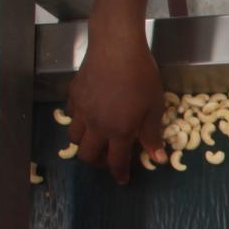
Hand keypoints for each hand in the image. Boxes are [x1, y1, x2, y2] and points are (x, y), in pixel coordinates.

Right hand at [66, 28, 165, 181]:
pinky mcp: (73, 95)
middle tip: (109, 158)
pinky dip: (78, 122)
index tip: (123, 179)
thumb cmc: (142, 78)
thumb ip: (152, 135)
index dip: (119, 173)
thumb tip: (157, 159)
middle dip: (98, 162)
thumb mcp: (154, 109)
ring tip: (98, 139)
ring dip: (85, 144)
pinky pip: (71, 116)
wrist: (116, 49)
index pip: (116, 162)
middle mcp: (96, 125)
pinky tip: (89, 116)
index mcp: (119, 132)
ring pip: (74, 138)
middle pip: (88, 155)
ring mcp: (82, 110)